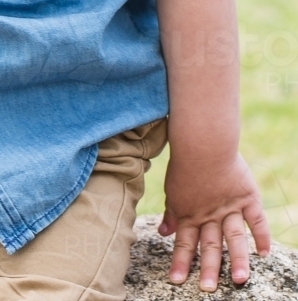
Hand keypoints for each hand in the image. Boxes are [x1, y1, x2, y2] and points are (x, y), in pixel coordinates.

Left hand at [159, 153, 270, 291]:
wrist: (203, 141)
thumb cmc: (184, 163)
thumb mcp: (173, 189)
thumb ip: (172, 213)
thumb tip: (163, 233)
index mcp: (190, 212)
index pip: (184, 243)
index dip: (179, 262)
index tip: (176, 281)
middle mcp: (210, 214)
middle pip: (209, 245)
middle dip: (207, 268)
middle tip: (207, 289)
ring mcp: (229, 207)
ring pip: (233, 238)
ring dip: (236, 259)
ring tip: (239, 279)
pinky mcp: (247, 197)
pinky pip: (256, 219)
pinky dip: (261, 236)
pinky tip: (264, 253)